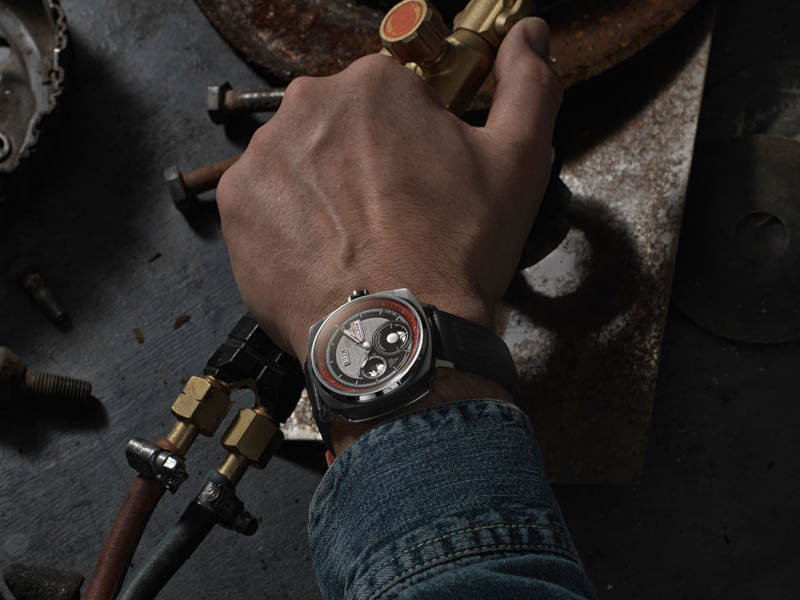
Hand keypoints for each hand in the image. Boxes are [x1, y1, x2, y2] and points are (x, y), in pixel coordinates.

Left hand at [217, 17, 561, 363]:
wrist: (395, 334)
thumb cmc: (455, 250)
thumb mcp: (517, 163)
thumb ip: (528, 84)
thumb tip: (531, 32)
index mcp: (375, 84)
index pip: (390, 99)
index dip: (411, 142)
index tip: (419, 183)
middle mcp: (308, 104)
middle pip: (340, 125)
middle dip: (362, 159)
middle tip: (390, 216)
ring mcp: (264, 154)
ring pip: (300, 161)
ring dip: (321, 188)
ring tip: (355, 240)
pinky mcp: (236, 204)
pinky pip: (264, 199)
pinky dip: (286, 220)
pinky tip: (320, 251)